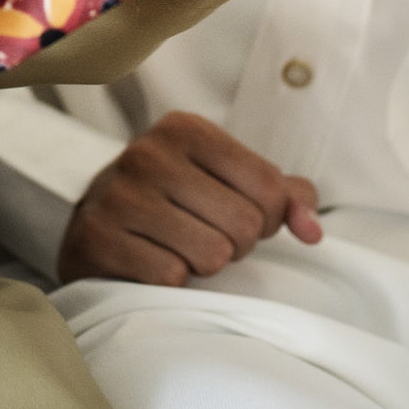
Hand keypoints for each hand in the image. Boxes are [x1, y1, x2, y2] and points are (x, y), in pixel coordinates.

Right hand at [57, 111, 321, 286]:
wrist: (96, 224)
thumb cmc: (177, 201)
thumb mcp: (229, 181)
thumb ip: (284, 197)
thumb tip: (312, 231)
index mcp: (186, 128)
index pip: (269, 186)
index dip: (270, 217)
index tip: (242, 215)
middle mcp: (148, 153)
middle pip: (244, 224)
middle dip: (237, 244)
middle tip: (208, 235)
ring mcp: (118, 194)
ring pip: (213, 254)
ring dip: (205, 264)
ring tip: (181, 246)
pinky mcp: (98, 236)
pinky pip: (172, 277)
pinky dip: (172, 280)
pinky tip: (152, 259)